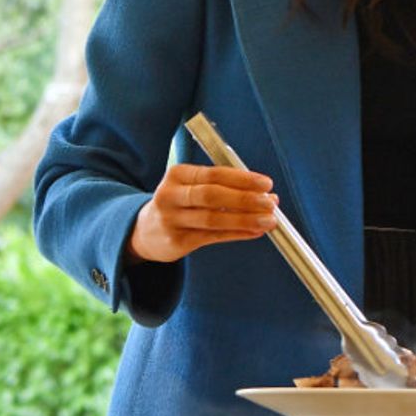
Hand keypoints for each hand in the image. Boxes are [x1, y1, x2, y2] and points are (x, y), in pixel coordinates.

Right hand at [128, 163, 277, 263]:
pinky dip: (237, 234)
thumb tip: (266, 193)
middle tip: (270, 202)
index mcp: (178, 175)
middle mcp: (170, 195)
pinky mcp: (177, 242)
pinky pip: (213, 236)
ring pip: (213, 219)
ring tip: (269, 220)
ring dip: (245, 220)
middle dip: (245, 199)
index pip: (214, 174)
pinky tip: (255, 231)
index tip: (266, 184)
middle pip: (212, 196)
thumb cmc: (180, 203)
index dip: (242, 179)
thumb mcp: (192, 187)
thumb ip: (225, 187)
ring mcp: (171, 220)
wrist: (144, 232)